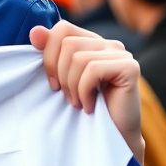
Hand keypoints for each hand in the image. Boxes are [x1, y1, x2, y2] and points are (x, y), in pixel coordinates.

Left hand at [30, 22, 142, 162]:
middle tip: (67, 96)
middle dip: (60, 74)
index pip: (62, 28)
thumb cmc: (84, 108)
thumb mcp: (61, 79)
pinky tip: (90, 106)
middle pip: (68, 43)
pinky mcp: (130, 68)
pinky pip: (93, 70)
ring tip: (78, 102)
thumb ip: (50, 53)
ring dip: (72, 86)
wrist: (111, 137)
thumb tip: (34, 31)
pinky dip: (85, 92)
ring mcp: (122, 54)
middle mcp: (109, 44)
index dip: (49, 54)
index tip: (52, 82)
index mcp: (91, 43)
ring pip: (78, 58)